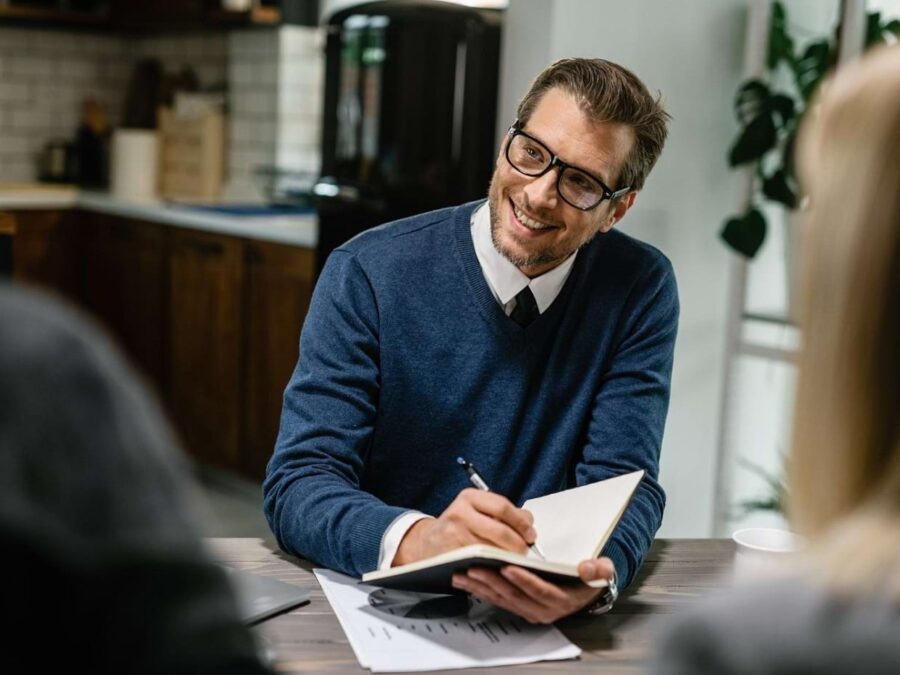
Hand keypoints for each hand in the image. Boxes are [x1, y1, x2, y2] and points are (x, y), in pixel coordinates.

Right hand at [393, 488, 534, 565]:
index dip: (521, 523)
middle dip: (519, 545)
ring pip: (493, 550)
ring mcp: (454, 534)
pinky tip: (499, 568)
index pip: (503, 507)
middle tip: (525, 551)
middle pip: (501, 531)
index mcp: (469, 497)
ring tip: (514, 560)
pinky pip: (481, 563)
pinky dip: (493, 567)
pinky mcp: (452, 554)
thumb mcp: (477, 510)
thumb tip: (528, 521)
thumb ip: (503, 512)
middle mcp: (460, 512)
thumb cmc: (459, 526)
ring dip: (508, 558)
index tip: (530, 534)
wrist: (427, 543)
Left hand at [451, 557, 614, 623]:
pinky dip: (479, 589)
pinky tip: (465, 580)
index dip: (524, 580)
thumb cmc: (588, 579)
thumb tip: (587, 567)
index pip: (540, 591)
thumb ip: (599, 570)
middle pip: (514, 596)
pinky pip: (496, 599)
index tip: (508, 567)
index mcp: (561, 600)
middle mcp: (543, 610)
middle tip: (475, 567)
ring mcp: (528, 610)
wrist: (584, 592)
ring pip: (501, 598)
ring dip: (481, 586)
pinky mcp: (517, 607)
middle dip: (493, 581)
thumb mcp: (601, 572)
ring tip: (462, 572)